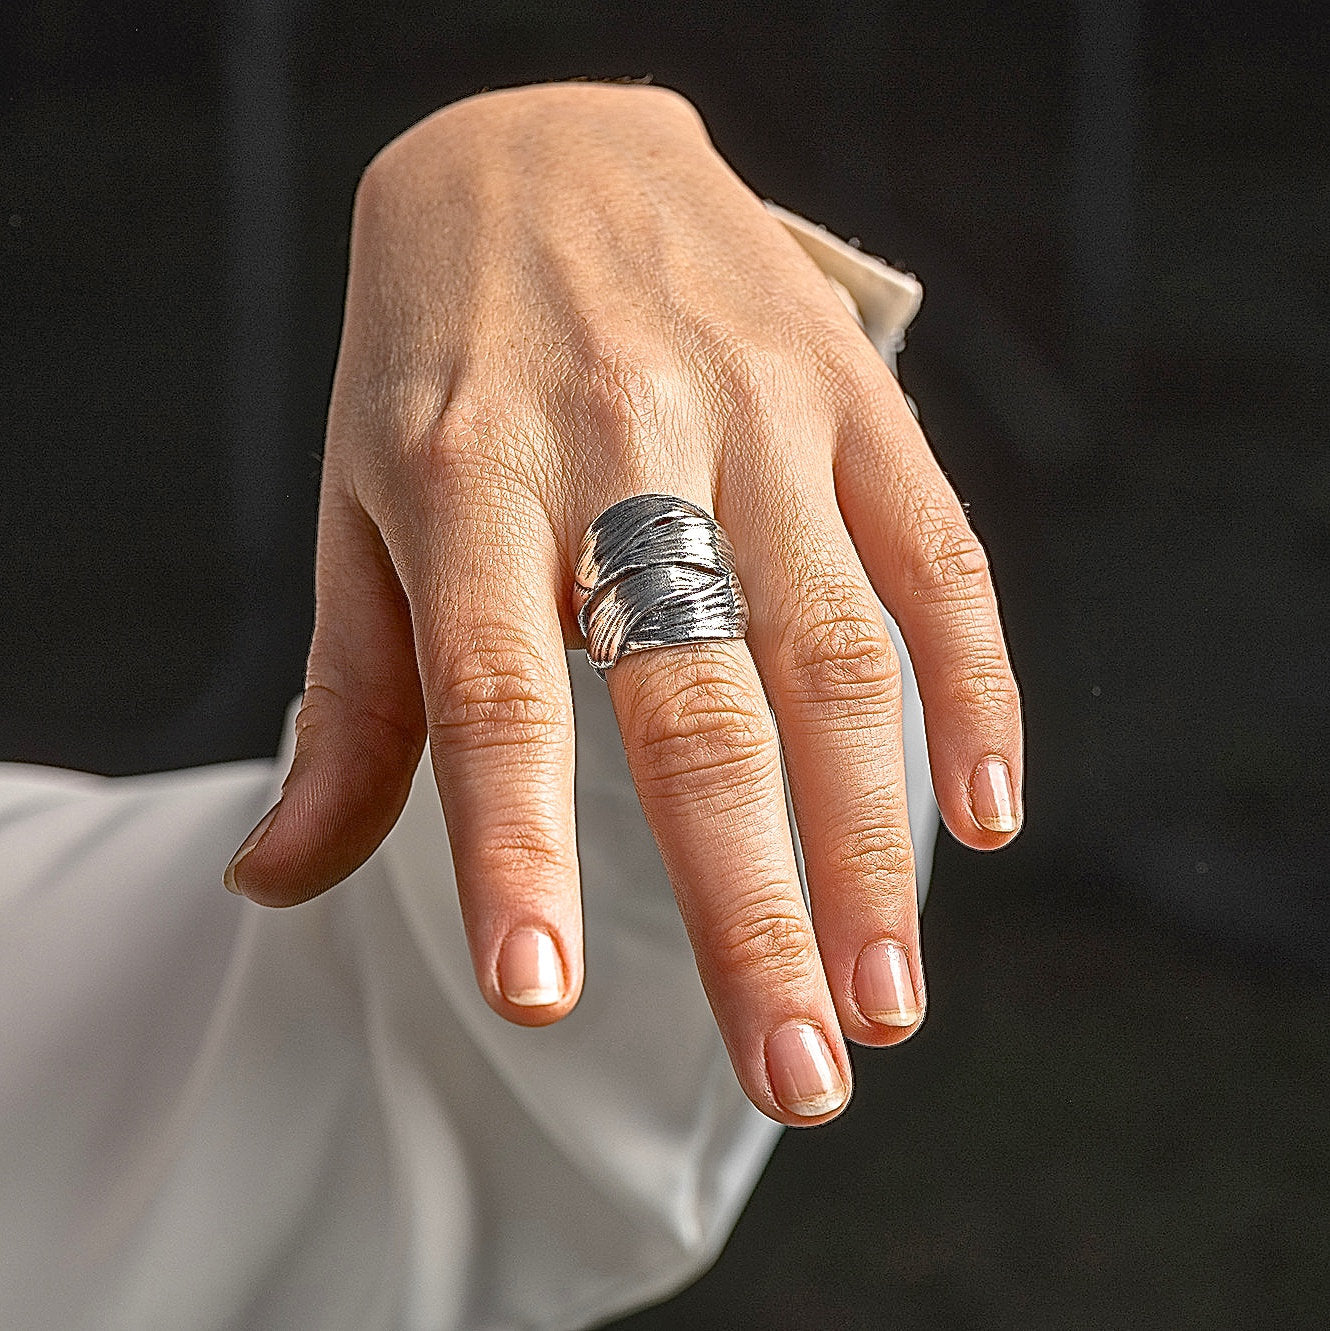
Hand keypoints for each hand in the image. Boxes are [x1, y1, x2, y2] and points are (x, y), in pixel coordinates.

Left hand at [224, 82, 1021, 1125]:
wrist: (537, 144)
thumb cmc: (433, 359)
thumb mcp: (360, 502)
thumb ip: (353, 699)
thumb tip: (279, 881)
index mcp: (463, 476)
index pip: (496, 689)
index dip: (521, 845)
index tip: (544, 994)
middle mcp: (618, 445)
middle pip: (698, 702)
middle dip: (751, 906)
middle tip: (800, 1078)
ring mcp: (754, 411)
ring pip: (836, 650)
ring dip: (873, 840)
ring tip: (888, 1000)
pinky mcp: (848, 390)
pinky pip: (934, 552)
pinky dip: (977, 686)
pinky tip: (987, 814)